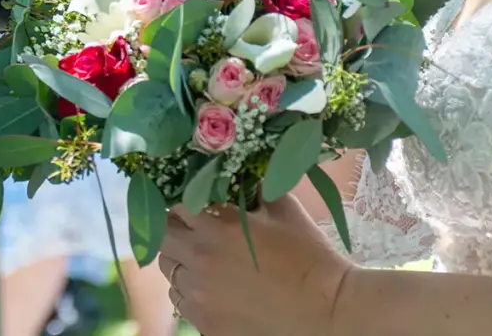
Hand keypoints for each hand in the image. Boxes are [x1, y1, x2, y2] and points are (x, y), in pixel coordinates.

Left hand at [158, 197, 352, 335]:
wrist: (329, 312)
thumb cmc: (309, 256)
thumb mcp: (284, 209)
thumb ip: (254, 186)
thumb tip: (240, 172)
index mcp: (215, 228)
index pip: (173, 208)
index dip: (181, 206)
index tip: (192, 208)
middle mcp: (198, 260)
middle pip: (163, 241)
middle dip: (175, 234)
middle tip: (195, 235)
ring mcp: (199, 296)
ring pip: (170, 274)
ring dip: (182, 264)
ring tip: (208, 265)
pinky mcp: (206, 324)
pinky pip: (183, 303)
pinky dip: (192, 294)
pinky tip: (216, 291)